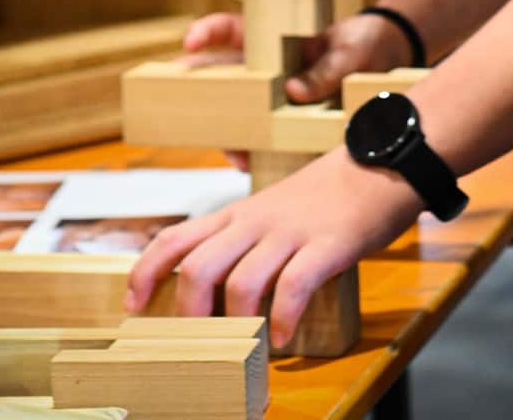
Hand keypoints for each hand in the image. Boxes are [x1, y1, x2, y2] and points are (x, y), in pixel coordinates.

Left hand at [124, 144, 420, 346]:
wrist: (379, 163)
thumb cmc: (325, 195)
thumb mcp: (271, 210)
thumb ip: (243, 240)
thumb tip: (214, 288)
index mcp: (237, 213)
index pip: (176, 237)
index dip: (146, 272)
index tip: (133, 306)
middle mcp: (255, 221)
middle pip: (200, 267)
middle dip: (189, 314)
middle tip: (196, 345)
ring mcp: (290, 232)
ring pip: (242, 281)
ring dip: (237, 323)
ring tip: (244, 349)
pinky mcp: (326, 245)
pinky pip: (294, 286)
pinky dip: (283, 319)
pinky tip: (283, 337)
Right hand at [182, 10, 418, 168]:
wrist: (386, 62)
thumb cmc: (362, 43)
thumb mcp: (350, 51)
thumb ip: (327, 69)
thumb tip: (294, 92)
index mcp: (276, 41)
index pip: (232, 31)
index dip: (207, 33)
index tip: (191, 41)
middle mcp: (267, 69)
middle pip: (221, 77)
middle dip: (198, 89)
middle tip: (184, 103)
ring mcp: (273, 98)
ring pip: (238, 115)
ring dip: (229, 133)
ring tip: (234, 153)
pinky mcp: (286, 122)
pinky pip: (262, 138)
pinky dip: (255, 152)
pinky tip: (254, 164)